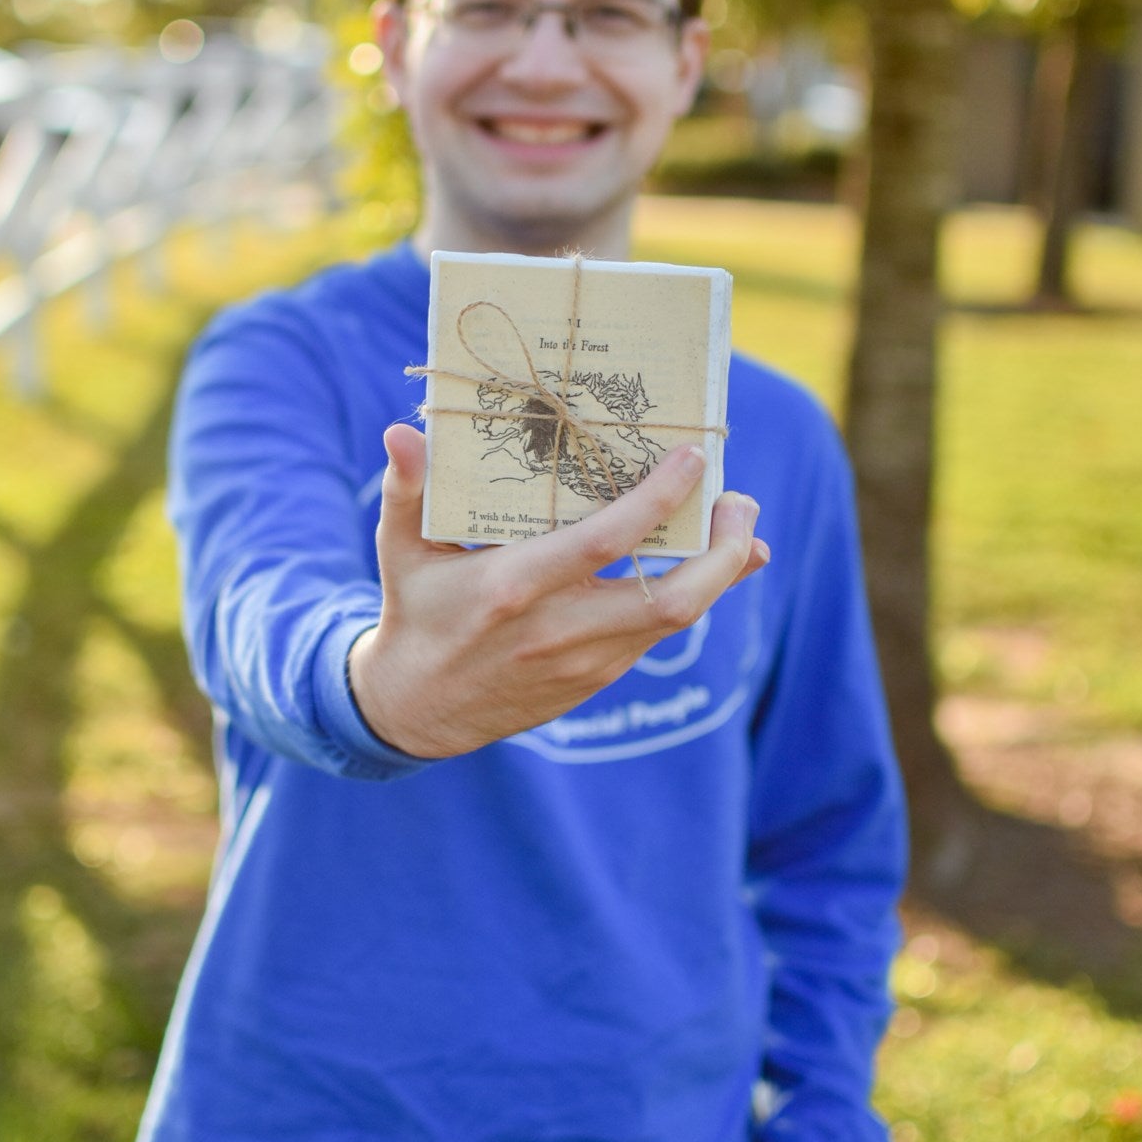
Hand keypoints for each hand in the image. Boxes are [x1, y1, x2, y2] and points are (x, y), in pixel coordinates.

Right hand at [348, 424, 766, 758]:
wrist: (417, 709)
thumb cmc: (415, 610)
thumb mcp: (401, 548)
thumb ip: (408, 488)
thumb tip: (401, 431)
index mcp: (513, 588)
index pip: (605, 543)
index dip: (657, 500)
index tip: (693, 459)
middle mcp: (558, 630)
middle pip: (670, 600)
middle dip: (722, 552)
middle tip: (741, 502)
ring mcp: (584, 661)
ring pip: (676, 620)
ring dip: (720, 572)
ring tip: (738, 524)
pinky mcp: (596, 679)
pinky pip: (658, 633)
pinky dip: (694, 596)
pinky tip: (710, 561)